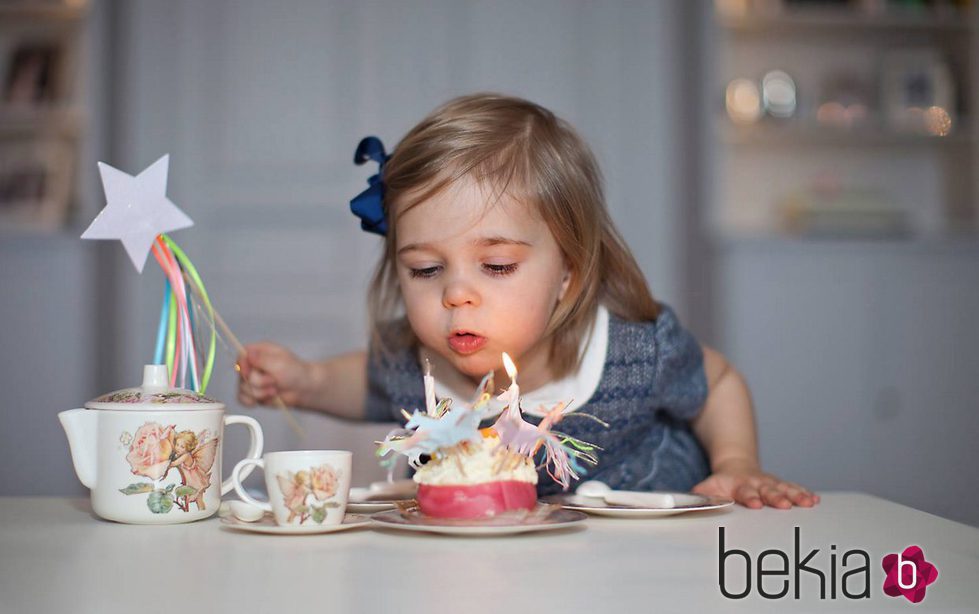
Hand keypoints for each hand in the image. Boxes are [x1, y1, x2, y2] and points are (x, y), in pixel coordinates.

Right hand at [237, 342, 311, 407]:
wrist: (304, 389)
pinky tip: (265, 398)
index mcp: (259, 352)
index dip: (243, 365)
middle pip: (242, 375)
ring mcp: (252, 380)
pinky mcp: (253, 393)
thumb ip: (261, 359)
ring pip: (243, 389)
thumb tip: (247, 354)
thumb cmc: (296, 372)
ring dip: (261, 393)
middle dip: (259, 382)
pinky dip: (254, 401)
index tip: (250, 372)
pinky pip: (243, 399)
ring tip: (274, 390)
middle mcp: (254, 365)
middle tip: (274, 381)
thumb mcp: (279, 363)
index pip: (241, 356)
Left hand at [692, 459, 819, 509]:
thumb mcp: (708, 486)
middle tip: (785, 505)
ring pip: (784, 488)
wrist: (736, 466)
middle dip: (777, 497)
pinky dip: (804, 493)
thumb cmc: (722, 483)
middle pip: (768, 490)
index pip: (745, 492)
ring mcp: (770, 483)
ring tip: (808, 503)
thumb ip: (700, 496)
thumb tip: (685, 505)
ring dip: (796, 495)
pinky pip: (794, 488)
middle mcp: (757, 482)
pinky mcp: (780, 484)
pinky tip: (814, 500)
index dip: (750, 497)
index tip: (756, 504)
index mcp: (738, 484)